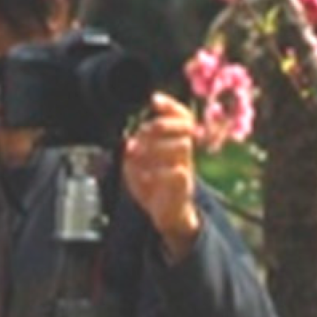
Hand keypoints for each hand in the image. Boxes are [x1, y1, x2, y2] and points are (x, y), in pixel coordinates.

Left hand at [122, 94, 201, 260]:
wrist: (166, 216)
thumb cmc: (153, 186)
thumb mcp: (136, 164)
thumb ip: (133, 149)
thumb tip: (131, 142)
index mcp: (174, 144)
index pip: (182, 117)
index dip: (171, 105)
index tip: (154, 100)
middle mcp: (183, 154)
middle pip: (185, 128)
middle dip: (163, 125)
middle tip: (146, 131)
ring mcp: (185, 170)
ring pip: (182, 146)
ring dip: (157, 148)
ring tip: (138, 156)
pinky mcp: (183, 189)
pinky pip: (177, 173)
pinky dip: (159, 172)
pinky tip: (145, 176)